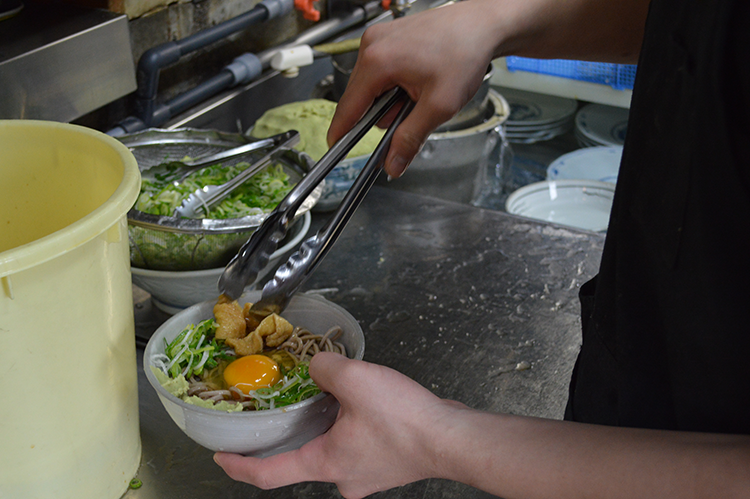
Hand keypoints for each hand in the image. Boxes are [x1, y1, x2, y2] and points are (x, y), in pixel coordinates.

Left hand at [213, 352, 463, 498]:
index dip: (238, 466)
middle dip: (288, 438)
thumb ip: (325, 367)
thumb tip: (317, 364)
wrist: (453, 438)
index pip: (268, 475)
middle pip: (301, 461)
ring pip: (331, 452)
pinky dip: (346, 428)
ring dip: (322, 428)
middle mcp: (342, 478)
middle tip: (277, 411)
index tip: (220, 456)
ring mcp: (367, 475)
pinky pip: (355, 447)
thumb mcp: (355, 381)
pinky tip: (359, 405)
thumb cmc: (403, 418)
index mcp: (325, 464)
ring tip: (322, 398)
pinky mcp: (387, 465)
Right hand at [327, 0, 502, 177]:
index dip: (342, 133)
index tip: (335, 150)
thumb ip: (410, 138)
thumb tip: (393, 164)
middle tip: (414, 111)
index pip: (348, 107)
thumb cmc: (465, 53)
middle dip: (383, 114)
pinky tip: (418, 80)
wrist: (483, 25)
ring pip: (372, 86)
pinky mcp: (388, 36)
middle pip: (360, 98)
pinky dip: (396, 83)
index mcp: (377, 61)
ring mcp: (379, 38)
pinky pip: (381, 70)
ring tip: (421, 92)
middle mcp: (372, 45)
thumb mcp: (439, 106)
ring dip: (391, 99)